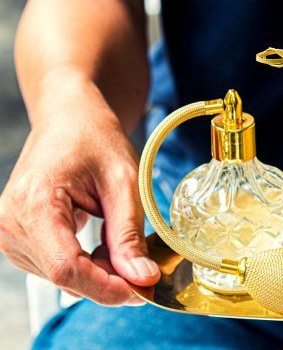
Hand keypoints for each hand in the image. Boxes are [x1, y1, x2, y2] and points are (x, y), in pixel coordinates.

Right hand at [0, 98, 158, 305]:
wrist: (69, 119)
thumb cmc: (95, 140)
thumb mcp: (124, 183)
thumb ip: (129, 235)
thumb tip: (143, 279)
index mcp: (34, 204)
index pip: (65, 269)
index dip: (106, 287)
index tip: (142, 290)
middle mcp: (10, 223)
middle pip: (64, 277)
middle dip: (109, 280)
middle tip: (143, 265)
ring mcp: (7, 233)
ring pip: (61, 278)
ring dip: (98, 272)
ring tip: (116, 238)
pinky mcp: (16, 238)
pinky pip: (55, 267)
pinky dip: (85, 264)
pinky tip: (98, 241)